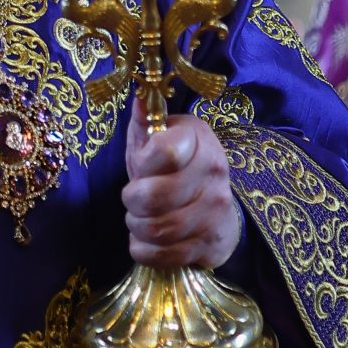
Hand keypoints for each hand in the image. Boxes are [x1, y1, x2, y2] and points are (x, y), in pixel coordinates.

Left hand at [121, 99, 241, 268]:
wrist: (215, 205)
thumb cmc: (176, 166)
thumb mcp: (158, 136)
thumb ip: (145, 118)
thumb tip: (138, 92)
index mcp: (199, 140)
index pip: (165, 152)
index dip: (142, 164)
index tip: (140, 166)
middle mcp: (215, 174)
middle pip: (154, 196)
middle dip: (132, 201)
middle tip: (132, 199)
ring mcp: (216, 212)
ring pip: (158, 229)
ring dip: (137, 226)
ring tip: (138, 219)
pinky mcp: (212, 244)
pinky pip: (165, 255)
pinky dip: (145, 250)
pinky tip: (146, 240)